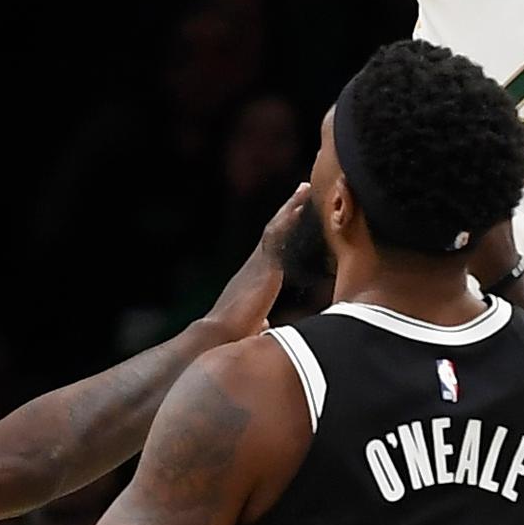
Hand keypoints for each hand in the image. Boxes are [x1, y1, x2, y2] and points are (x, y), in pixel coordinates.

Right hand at [202, 186, 309, 339]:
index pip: (271, 249)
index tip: (294, 214)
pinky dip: (286, 220)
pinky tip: (298, 207)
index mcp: (253, 278)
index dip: (282, 230)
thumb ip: (259, 321)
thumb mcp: (251, 325)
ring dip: (290, 208)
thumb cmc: (231, 335)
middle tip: (302, 190)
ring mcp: (257, 263)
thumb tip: (264, 327)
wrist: (219, 335)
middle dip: (288, 210)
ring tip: (304, 189)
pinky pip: (275, 237)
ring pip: (275, 228)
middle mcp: (253, 265)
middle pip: (273, 231)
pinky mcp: (262, 266)